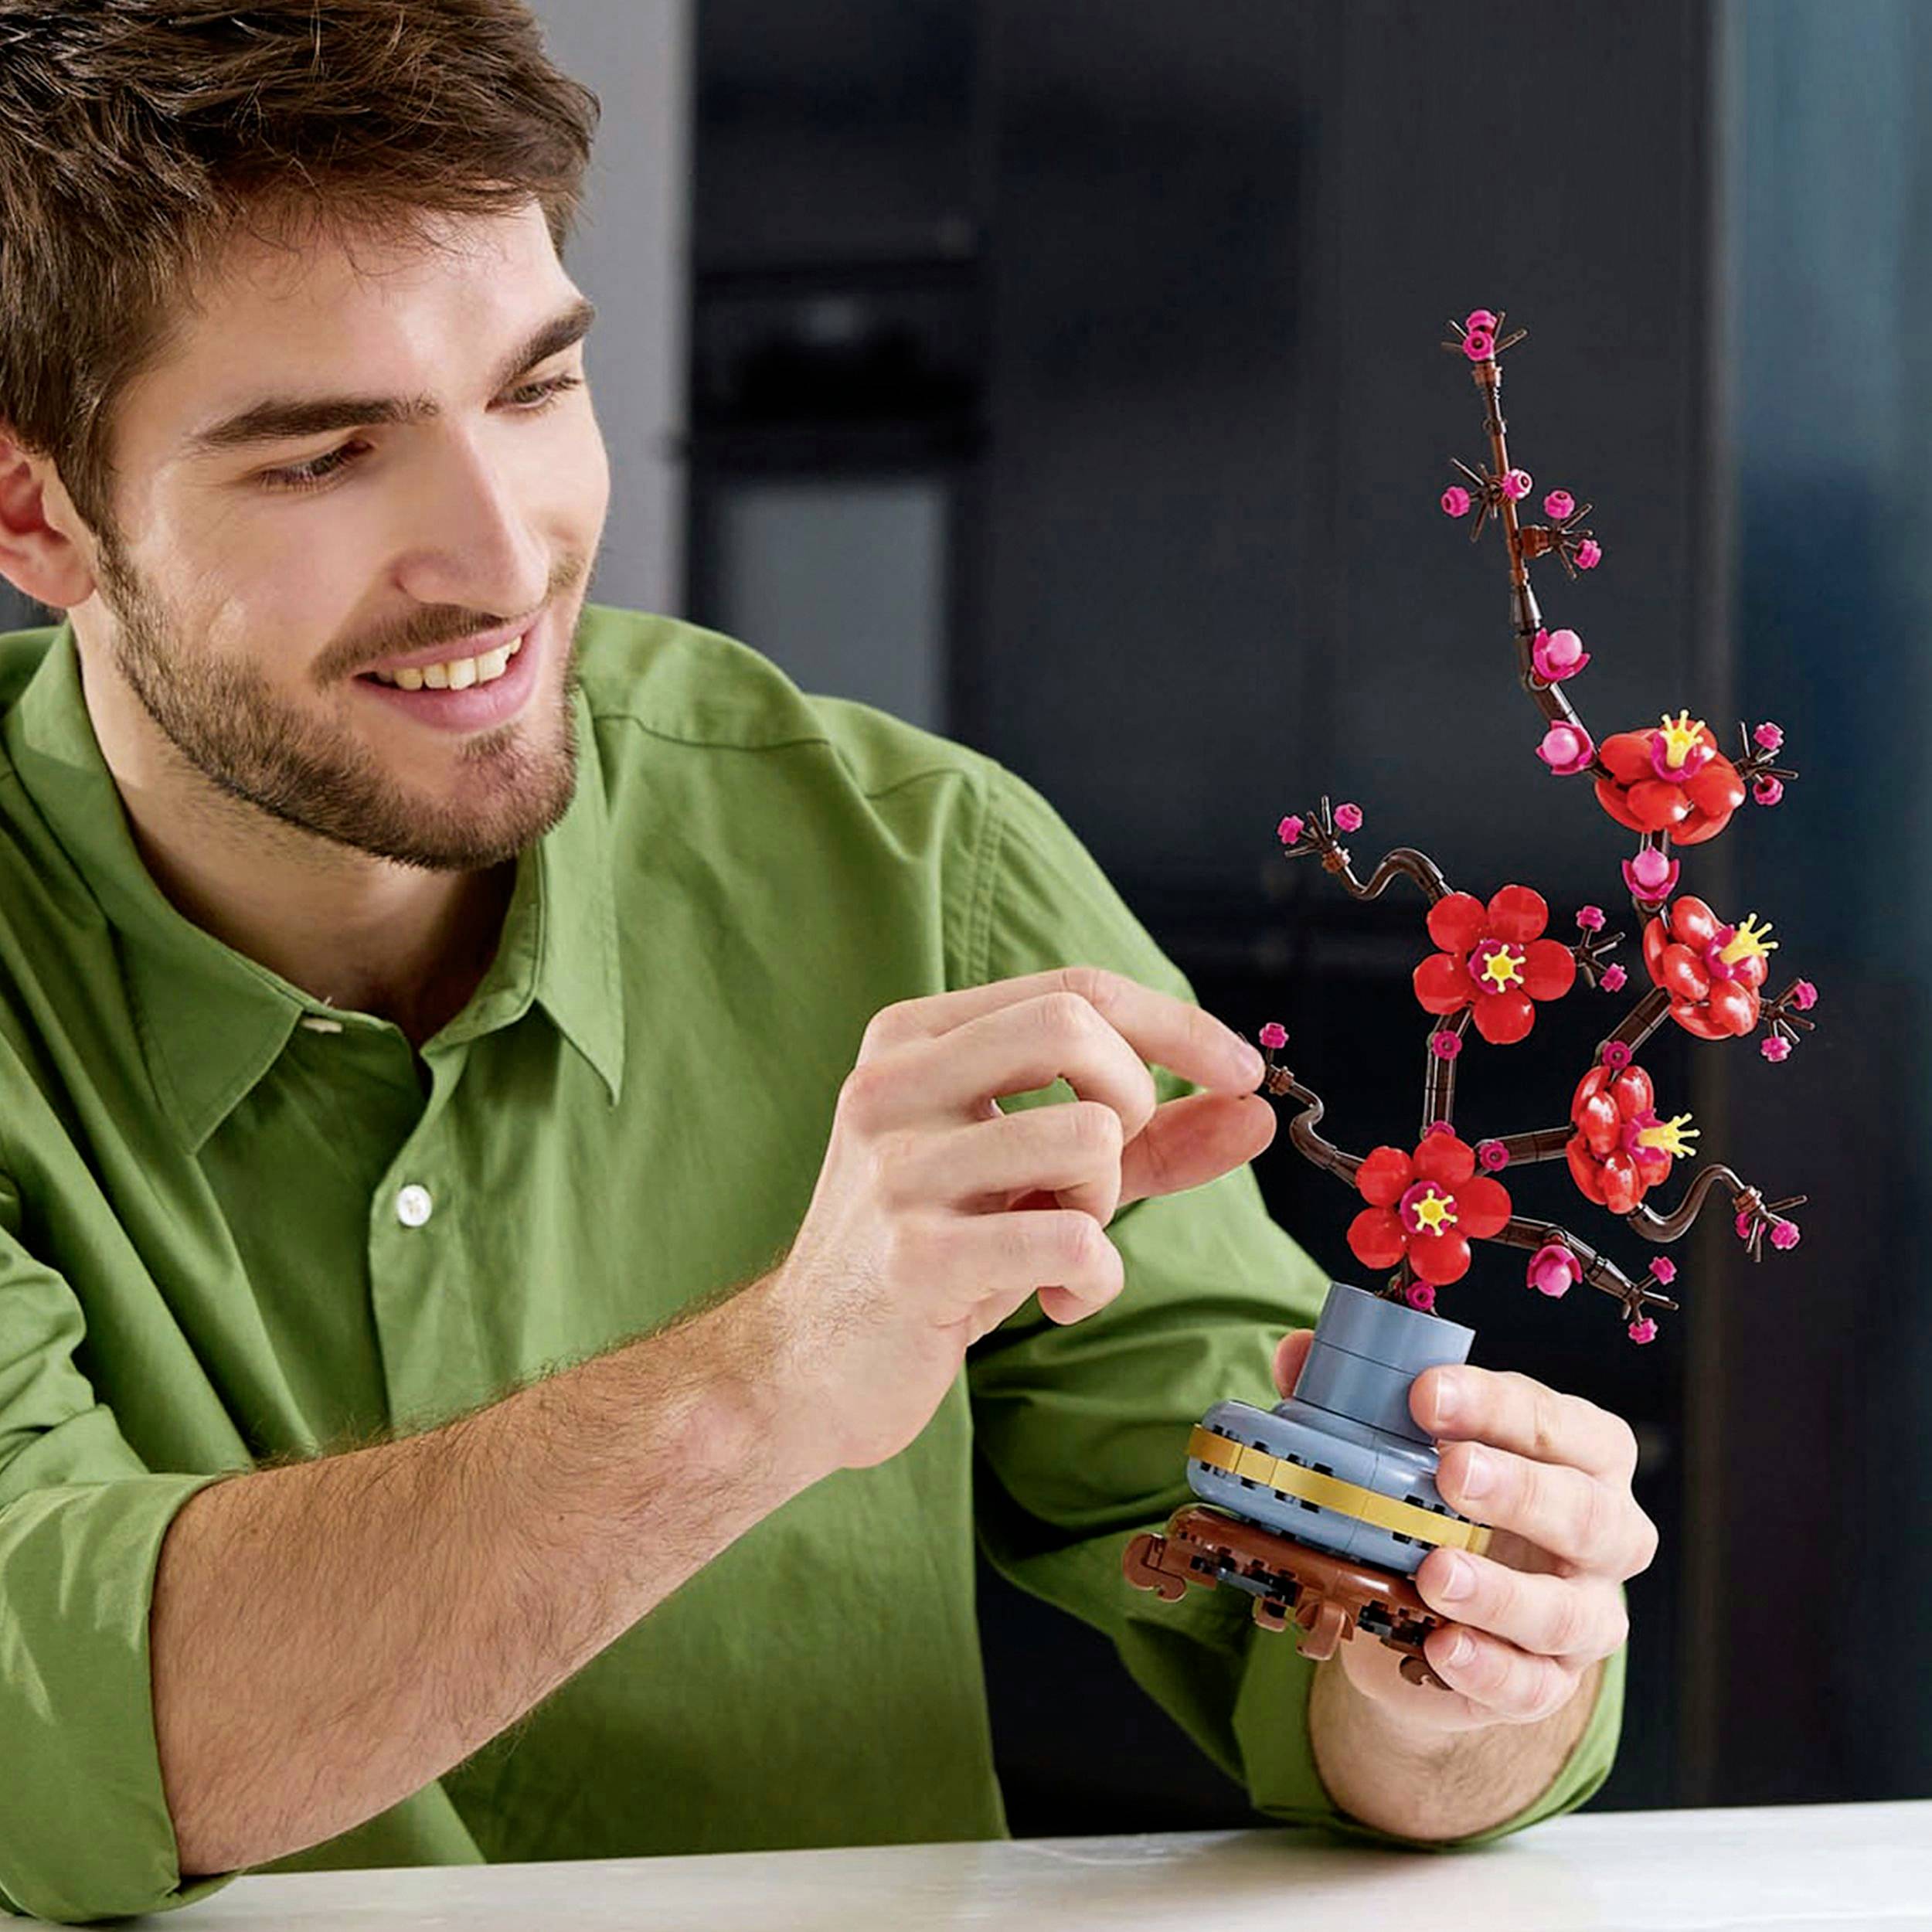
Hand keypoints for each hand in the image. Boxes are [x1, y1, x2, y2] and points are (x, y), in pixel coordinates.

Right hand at [761, 966, 1276, 1477]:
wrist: (806, 1368)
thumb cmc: (936, 1255)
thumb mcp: (1035, 1175)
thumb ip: (1143, 1136)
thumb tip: (1256, 1108)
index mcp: (912, 1039)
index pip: (1072, 987)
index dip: (1177, 1024)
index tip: (1244, 1073)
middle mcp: (893, 1084)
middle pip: (1074, 1026)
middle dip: (1131, 1099)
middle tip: (1106, 1174)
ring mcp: (897, 1168)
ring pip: (1086, 1137)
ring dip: (1105, 1205)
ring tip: (1057, 1244)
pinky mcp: (915, 1256)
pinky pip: (1072, 1238)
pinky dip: (1094, 1278)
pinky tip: (1054, 1299)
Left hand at [1272, 1331, 1654, 1736]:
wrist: (1433, 1618)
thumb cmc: (1442, 1505)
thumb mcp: (1410, 1447)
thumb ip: (1359, 1398)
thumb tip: (1298, 1353)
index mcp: (1581, 1454)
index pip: (1557, 1421)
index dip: (1495, 1404)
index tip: (1426, 1392)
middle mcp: (1604, 1534)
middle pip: (1585, 1511)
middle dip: (1519, 1488)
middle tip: (1450, 1470)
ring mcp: (1586, 1614)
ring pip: (1570, 1611)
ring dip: (1501, 1592)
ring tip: (1434, 1572)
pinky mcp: (1551, 1681)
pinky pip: (1534, 1686)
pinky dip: (1488, 1668)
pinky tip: (1441, 1647)